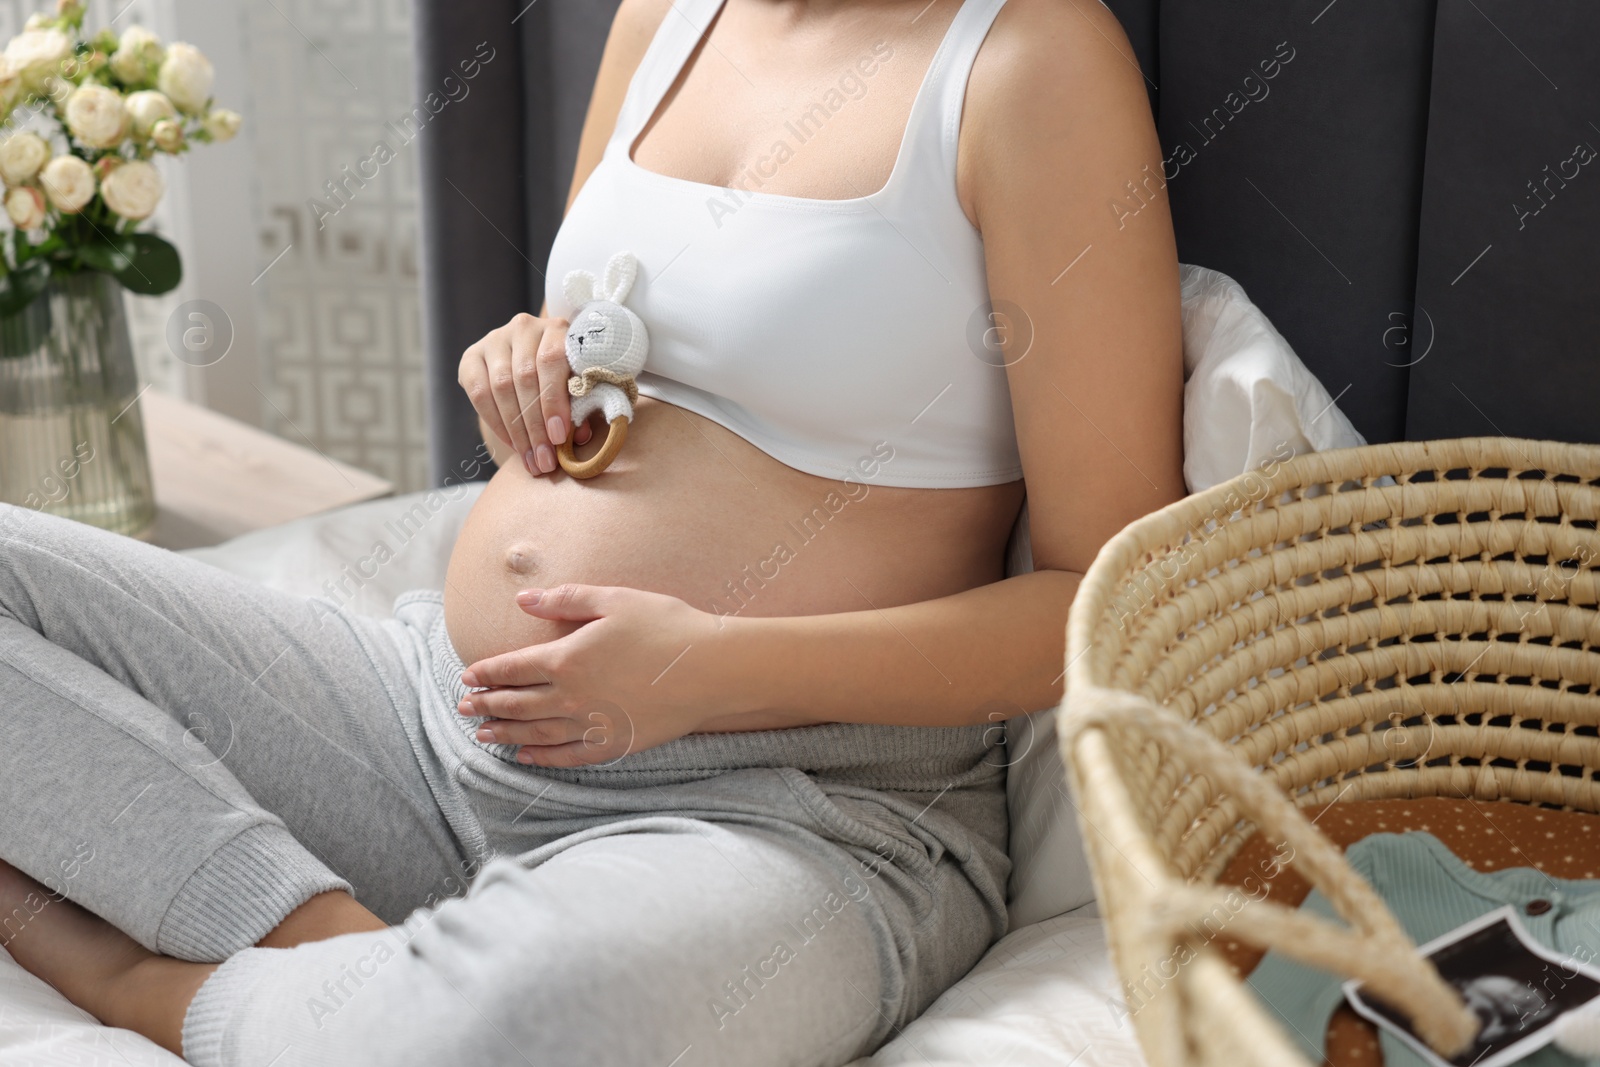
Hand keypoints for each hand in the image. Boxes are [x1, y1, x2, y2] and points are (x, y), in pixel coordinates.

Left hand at [456, 585, 729, 766]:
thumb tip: (523, 600)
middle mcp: (571, 696)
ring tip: (484, 735)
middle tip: (465, 710)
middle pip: (516, 704)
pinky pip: (567, 756)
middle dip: (487, 706)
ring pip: (535, 733)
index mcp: (566, 658)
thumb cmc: (666, 626)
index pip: (512, 668)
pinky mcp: (613, 743)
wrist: (711, 668)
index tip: (468, 678)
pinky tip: (526, 758)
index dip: (486, 674)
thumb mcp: (614, 600)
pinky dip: (542, 758)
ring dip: (505, 734)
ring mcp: (591, 724)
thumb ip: (565, 599)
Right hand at [457, 312, 591, 476]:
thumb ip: (581, 406)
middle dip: (535, 426)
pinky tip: (512, 445)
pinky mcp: (472, 356)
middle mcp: (524, 327)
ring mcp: (495, 339)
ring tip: (531, 460)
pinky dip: (496, 423)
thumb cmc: (567, 381)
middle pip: (524, 377)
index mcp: (558, 328)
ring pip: (501, 387)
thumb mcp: (580, 387)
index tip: (559, 436)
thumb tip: (578, 435)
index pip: (552, 360)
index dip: (554, 400)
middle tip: (544, 459)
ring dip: (516, 431)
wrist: (536, 368)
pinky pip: (479, 393)